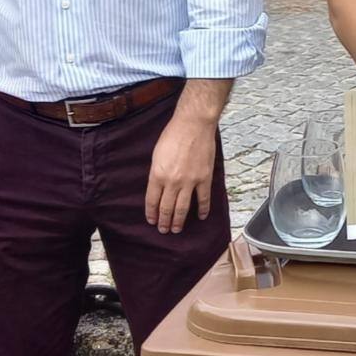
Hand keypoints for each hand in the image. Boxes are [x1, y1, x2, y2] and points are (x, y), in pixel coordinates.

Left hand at [146, 111, 216, 233]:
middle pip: (167, 208)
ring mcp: (189, 181)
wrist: (193, 124)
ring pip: (183, 208)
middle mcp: (172, 181)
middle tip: (164, 230)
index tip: (152, 221)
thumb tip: (157, 188)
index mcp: (157, 174)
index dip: (151, 213)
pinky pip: (203, 199)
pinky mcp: (204, 178)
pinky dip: (202, 210)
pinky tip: (201, 217)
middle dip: (164, 222)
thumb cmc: (173, 135)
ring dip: (179, 221)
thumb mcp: (156, 154)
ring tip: (177, 230)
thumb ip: (156, 173)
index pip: (152, 201)